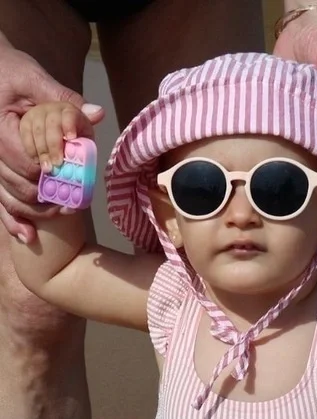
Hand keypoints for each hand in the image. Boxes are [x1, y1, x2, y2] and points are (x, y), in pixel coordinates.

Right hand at [0, 39, 103, 242]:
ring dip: (37, 210)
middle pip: (18, 185)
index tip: (72, 175)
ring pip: (10, 198)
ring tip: (64, 212)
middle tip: (77, 201)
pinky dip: (13, 221)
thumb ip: (62, 100)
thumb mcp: (34, 79)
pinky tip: (28, 236)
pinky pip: (1, 200)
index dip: (49, 172)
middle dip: (48, 195)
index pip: (24, 161)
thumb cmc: (9, 73)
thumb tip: (95, 115)